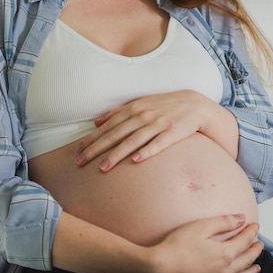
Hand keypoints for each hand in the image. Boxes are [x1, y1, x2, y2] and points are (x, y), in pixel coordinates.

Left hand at [75, 91, 235, 171]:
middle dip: (97, 149)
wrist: (194, 105)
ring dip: (116, 154)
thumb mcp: (140, 104)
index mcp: (133, 108)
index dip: (92, 139)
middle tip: (81, 162)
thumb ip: (118, 113)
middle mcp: (143, 116)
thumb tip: (96, 121)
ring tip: (103, 168)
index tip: (77, 152)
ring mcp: (158, 124)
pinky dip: (146, 152)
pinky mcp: (172, 133)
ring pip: (133, 141)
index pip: (108, 126)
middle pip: (116, 134)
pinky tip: (136, 161)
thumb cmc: (163, 106)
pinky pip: (157, 144)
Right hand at [143, 215, 262, 272]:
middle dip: (254, 251)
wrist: (160, 268)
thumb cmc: (178, 245)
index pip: (244, 241)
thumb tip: (242, 219)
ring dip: (251, 271)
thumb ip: (224, 222)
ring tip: (257, 267)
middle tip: (259, 244)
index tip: (254, 225)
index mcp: (225, 253)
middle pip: (246, 260)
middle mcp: (225, 271)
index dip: (251, 232)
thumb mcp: (201, 226)